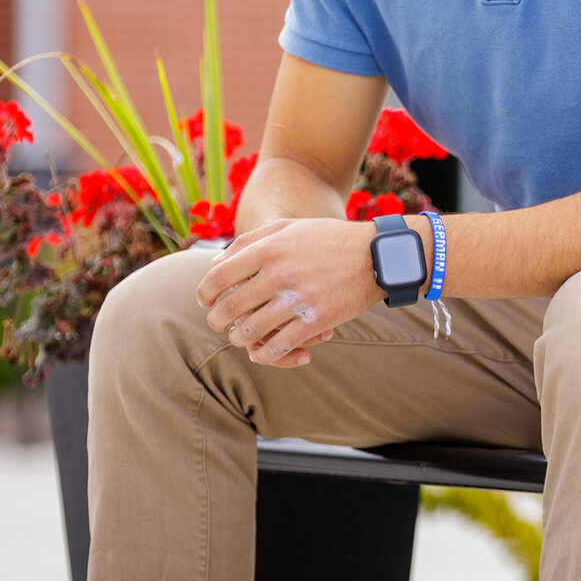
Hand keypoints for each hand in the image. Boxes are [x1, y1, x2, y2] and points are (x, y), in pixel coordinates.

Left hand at [196, 217, 382, 368]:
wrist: (376, 255)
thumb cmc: (328, 238)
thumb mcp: (288, 227)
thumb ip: (249, 241)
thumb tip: (215, 263)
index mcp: (269, 249)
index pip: (219, 277)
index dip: (205, 292)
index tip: (205, 300)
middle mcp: (279, 274)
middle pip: (231, 308)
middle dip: (217, 320)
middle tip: (218, 323)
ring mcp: (298, 300)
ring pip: (251, 332)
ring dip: (239, 339)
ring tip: (240, 337)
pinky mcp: (316, 322)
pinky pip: (279, 347)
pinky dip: (266, 353)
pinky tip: (265, 351)